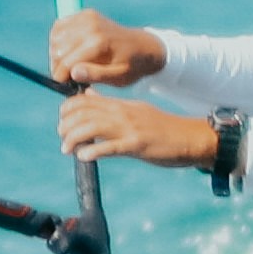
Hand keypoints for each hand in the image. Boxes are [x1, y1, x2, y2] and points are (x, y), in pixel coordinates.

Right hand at [50, 6, 166, 87]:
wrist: (143, 46)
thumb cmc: (131, 66)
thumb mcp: (118, 78)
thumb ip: (96, 75)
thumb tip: (74, 73)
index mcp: (99, 43)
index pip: (66, 62)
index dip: (61, 78)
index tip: (66, 86)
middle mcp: (91, 26)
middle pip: (57, 51)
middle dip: (59, 67)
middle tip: (70, 77)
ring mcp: (87, 17)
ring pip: (55, 39)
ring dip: (57, 54)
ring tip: (70, 65)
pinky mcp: (85, 14)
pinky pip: (58, 27)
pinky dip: (58, 40)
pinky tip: (69, 51)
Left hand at [58, 91, 215, 170]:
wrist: (190, 137)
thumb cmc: (162, 128)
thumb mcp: (135, 110)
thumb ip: (111, 106)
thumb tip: (88, 96)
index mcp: (120, 105)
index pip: (84, 100)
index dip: (67, 110)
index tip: (64, 123)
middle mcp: (122, 113)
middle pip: (83, 112)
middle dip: (66, 125)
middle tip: (62, 138)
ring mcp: (129, 129)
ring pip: (92, 127)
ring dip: (74, 138)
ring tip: (66, 149)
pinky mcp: (137, 145)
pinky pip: (110, 146)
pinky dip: (93, 151)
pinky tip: (84, 156)